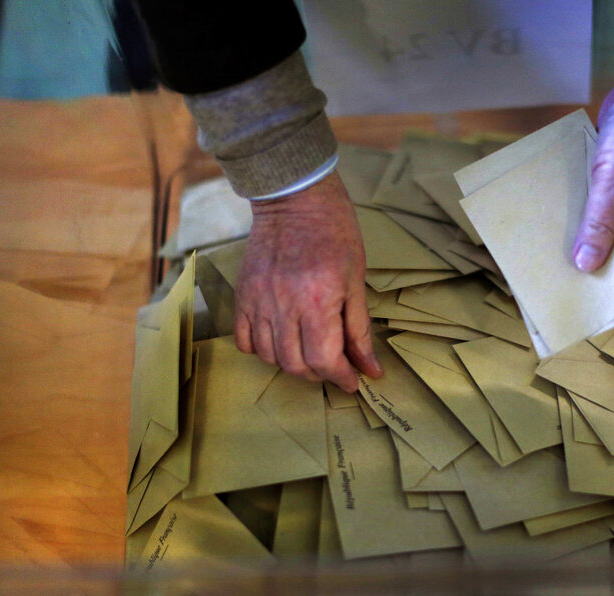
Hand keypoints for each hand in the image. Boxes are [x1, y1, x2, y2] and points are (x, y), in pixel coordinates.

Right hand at [234, 171, 382, 391]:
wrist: (295, 198)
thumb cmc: (335, 234)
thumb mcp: (357, 281)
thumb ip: (360, 329)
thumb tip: (370, 368)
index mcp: (318, 300)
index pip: (324, 359)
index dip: (341, 377)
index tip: (352, 380)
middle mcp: (284, 305)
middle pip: (296, 364)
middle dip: (319, 374)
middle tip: (334, 367)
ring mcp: (258, 300)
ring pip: (270, 356)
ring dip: (293, 364)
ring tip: (309, 353)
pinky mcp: (242, 295)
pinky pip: (243, 340)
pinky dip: (261, 350)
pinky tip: (279, 341)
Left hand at [573, 52, 613, 271]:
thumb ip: (600, 224)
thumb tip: (587, 265)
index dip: (606, 268)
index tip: (576, 284)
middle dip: (590, 244)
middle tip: (554, 265)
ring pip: (606, 214)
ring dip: (583, 220)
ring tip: (550, 242)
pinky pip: (601, 193)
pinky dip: (584, 198)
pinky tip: (558, 208)